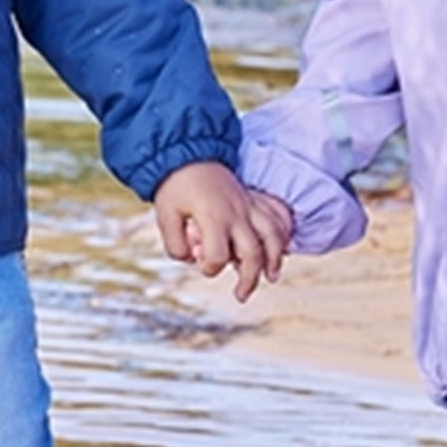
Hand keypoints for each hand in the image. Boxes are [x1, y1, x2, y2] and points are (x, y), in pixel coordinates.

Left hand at [152, 161, 286, 300]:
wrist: (188, 150)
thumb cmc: (175, 185)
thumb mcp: (165, 215)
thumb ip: (174, 244)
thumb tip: (191, 260)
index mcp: (213, 218)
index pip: (217, 257)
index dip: (207, 267)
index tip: (198, 261)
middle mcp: (237, 214)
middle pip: (253, 254)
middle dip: (249, 280)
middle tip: (241, 296)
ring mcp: (248, 206)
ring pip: (272, 237)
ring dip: (274, 260)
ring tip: (272, 278)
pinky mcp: (253, 199)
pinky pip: (276, 218)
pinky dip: (281, 234)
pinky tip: (279, 249)